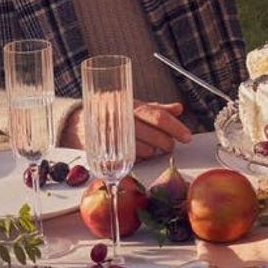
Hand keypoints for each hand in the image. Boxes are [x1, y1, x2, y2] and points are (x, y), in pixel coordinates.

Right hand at [63, 99, 190, 160]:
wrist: (81, 123)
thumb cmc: (113, 114)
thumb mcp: (135, 106)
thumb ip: (157, 109)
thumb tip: (178, 109)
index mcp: (132, 107)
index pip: (159, 117)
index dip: (176, 128)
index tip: (187, 137)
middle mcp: (123, 121)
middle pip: (155, 137)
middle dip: (167, 144)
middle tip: (169, 145)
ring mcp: (114, 139)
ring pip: (145, 151)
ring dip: (154, 152)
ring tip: (153, 148)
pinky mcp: (107, 155)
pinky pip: (131, 162)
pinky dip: (138, 160)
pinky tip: (138, 154)